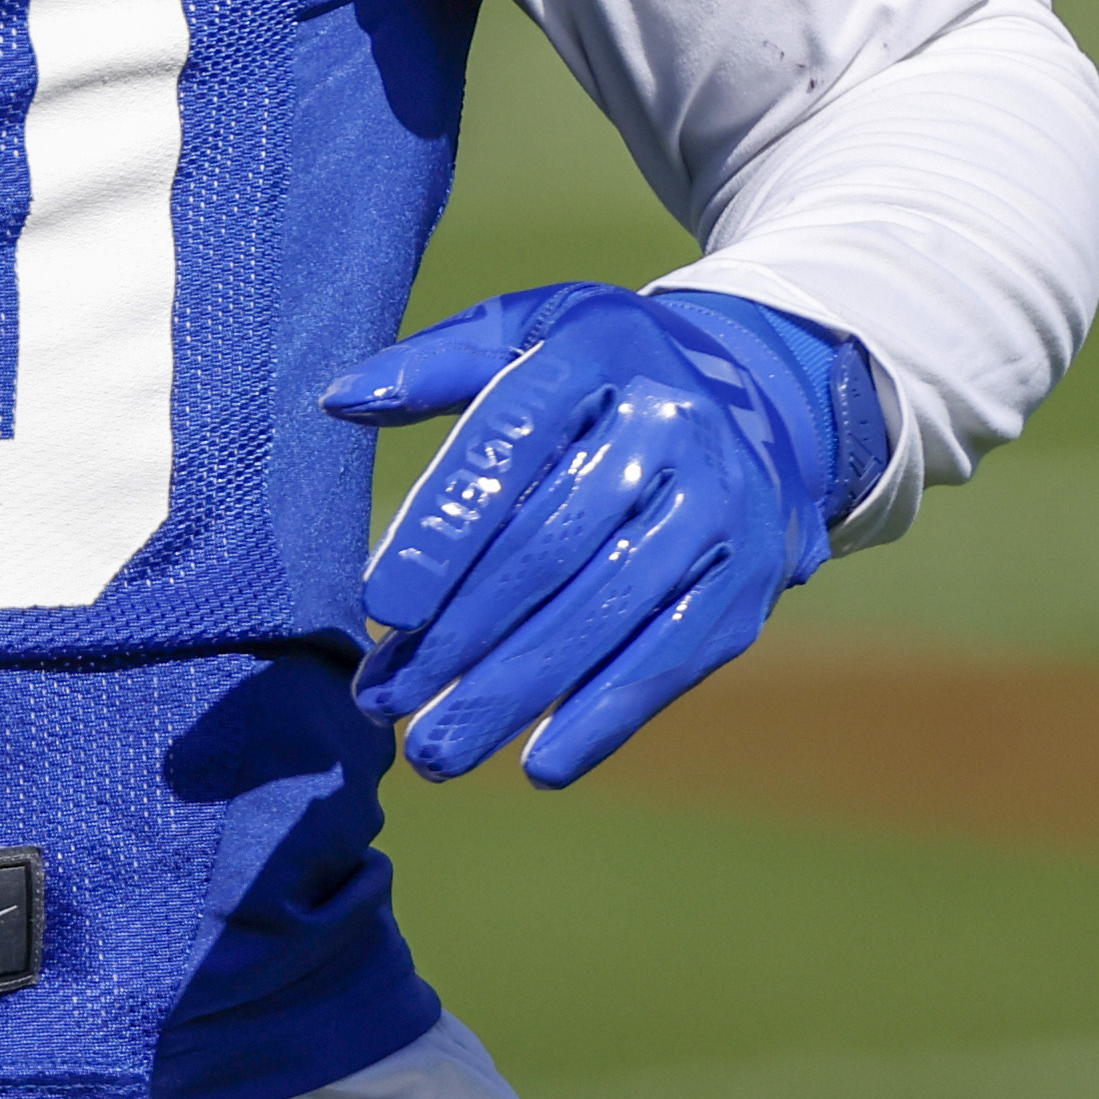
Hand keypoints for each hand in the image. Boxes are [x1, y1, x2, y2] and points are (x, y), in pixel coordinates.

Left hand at [338, 285, 881, 789]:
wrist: (758, 399)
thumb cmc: (597, 376)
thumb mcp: (525, 332)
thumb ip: (434, 367)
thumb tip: (340, 401)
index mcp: (598, 352)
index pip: (509, 443)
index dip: (444, 528)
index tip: (380, 607)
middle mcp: (671, 426)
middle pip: (549, 546)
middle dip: (458, 634)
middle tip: (383, 700)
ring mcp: (719, 507)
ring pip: (602, 613)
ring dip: (512, 693)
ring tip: (434, 750)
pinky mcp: (747, 580)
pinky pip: (667, 657)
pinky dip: (602, 718)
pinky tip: (538, 766)